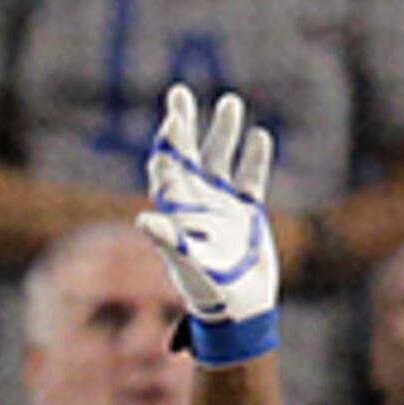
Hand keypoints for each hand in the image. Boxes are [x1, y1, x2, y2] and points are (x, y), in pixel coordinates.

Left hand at [134, 83, 279, 327]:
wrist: (239, 310)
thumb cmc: (206, 292)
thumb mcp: (186, 267)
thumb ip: (168, 241)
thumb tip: (143, 219)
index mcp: (176, 212)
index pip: (166, 170)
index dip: (168, 145)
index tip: (173, 121)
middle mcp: (195, 203)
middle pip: (187, 156)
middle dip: (184, 126)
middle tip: (179, 93)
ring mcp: (221, 206)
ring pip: (220, 161)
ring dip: (223, 133)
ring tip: (230, 102)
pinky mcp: (246, 213)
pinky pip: (250, 180)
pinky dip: (254, 160)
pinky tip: (260, 137)